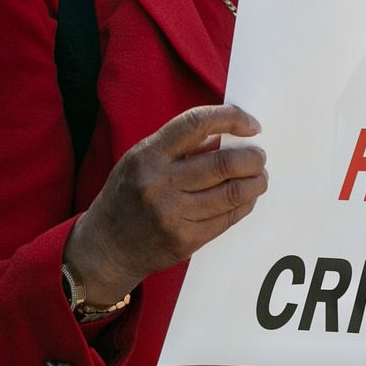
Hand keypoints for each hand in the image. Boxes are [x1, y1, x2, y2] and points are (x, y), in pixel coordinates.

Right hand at [64, 105, 266, 303]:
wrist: (106, 247)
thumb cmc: (127, 195)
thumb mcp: (141, 159)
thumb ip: (179, 145)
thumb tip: (226, 133)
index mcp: (148, 155)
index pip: (197, 123)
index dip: (231, 118)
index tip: (252, 124)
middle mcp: (160, 183)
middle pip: (224, 163)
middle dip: (253, 158)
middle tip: (259, 157)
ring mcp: (173, 214)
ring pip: (233, 193)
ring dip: (256, 182)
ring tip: (259, 177)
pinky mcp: (185, 240)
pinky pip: (227, 218)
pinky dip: (245, 205)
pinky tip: (246, 198)